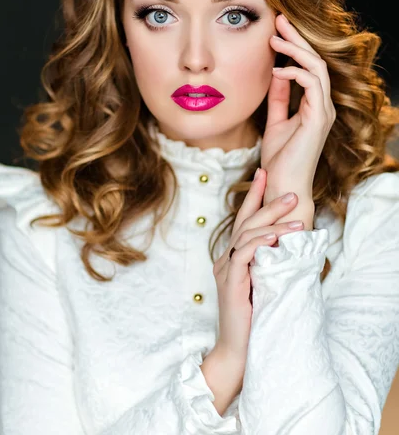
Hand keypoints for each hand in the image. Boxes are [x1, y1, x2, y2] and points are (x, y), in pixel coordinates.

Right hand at [212, 168, 302, 365]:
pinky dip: (259, 243)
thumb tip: (290, 242)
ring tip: (297, 218)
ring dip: (273, 224)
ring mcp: (226, 269)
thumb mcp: (264, 283)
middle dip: (268, 203)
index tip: (264, 173)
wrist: (239, 350)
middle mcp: (226, 258)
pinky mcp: (231, 282)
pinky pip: (243, 255)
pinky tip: (275, 238)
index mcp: (234, 257)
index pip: (244, 220)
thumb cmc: (255, 318)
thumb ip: (269, 262)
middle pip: (246, 222)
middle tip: (291, 192)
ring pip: (247, 236)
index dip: (254, 196)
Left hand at [262, 14, 335, 208]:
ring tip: (274, 38)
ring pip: (316, 68)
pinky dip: (295, 73)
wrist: (283, 185)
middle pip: (315, 61)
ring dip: (295, 50)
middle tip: (279, 19)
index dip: (293, 47)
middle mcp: (323, 105)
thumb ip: (278, 99)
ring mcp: (324, 111)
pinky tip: (277, 70)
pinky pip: (312, 85)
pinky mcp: (319, 119)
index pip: (308, 67)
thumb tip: (276, 73)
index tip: (276, 30)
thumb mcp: (276, 122)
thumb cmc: (280, 160)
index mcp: (314, 105)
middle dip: (297, 38)